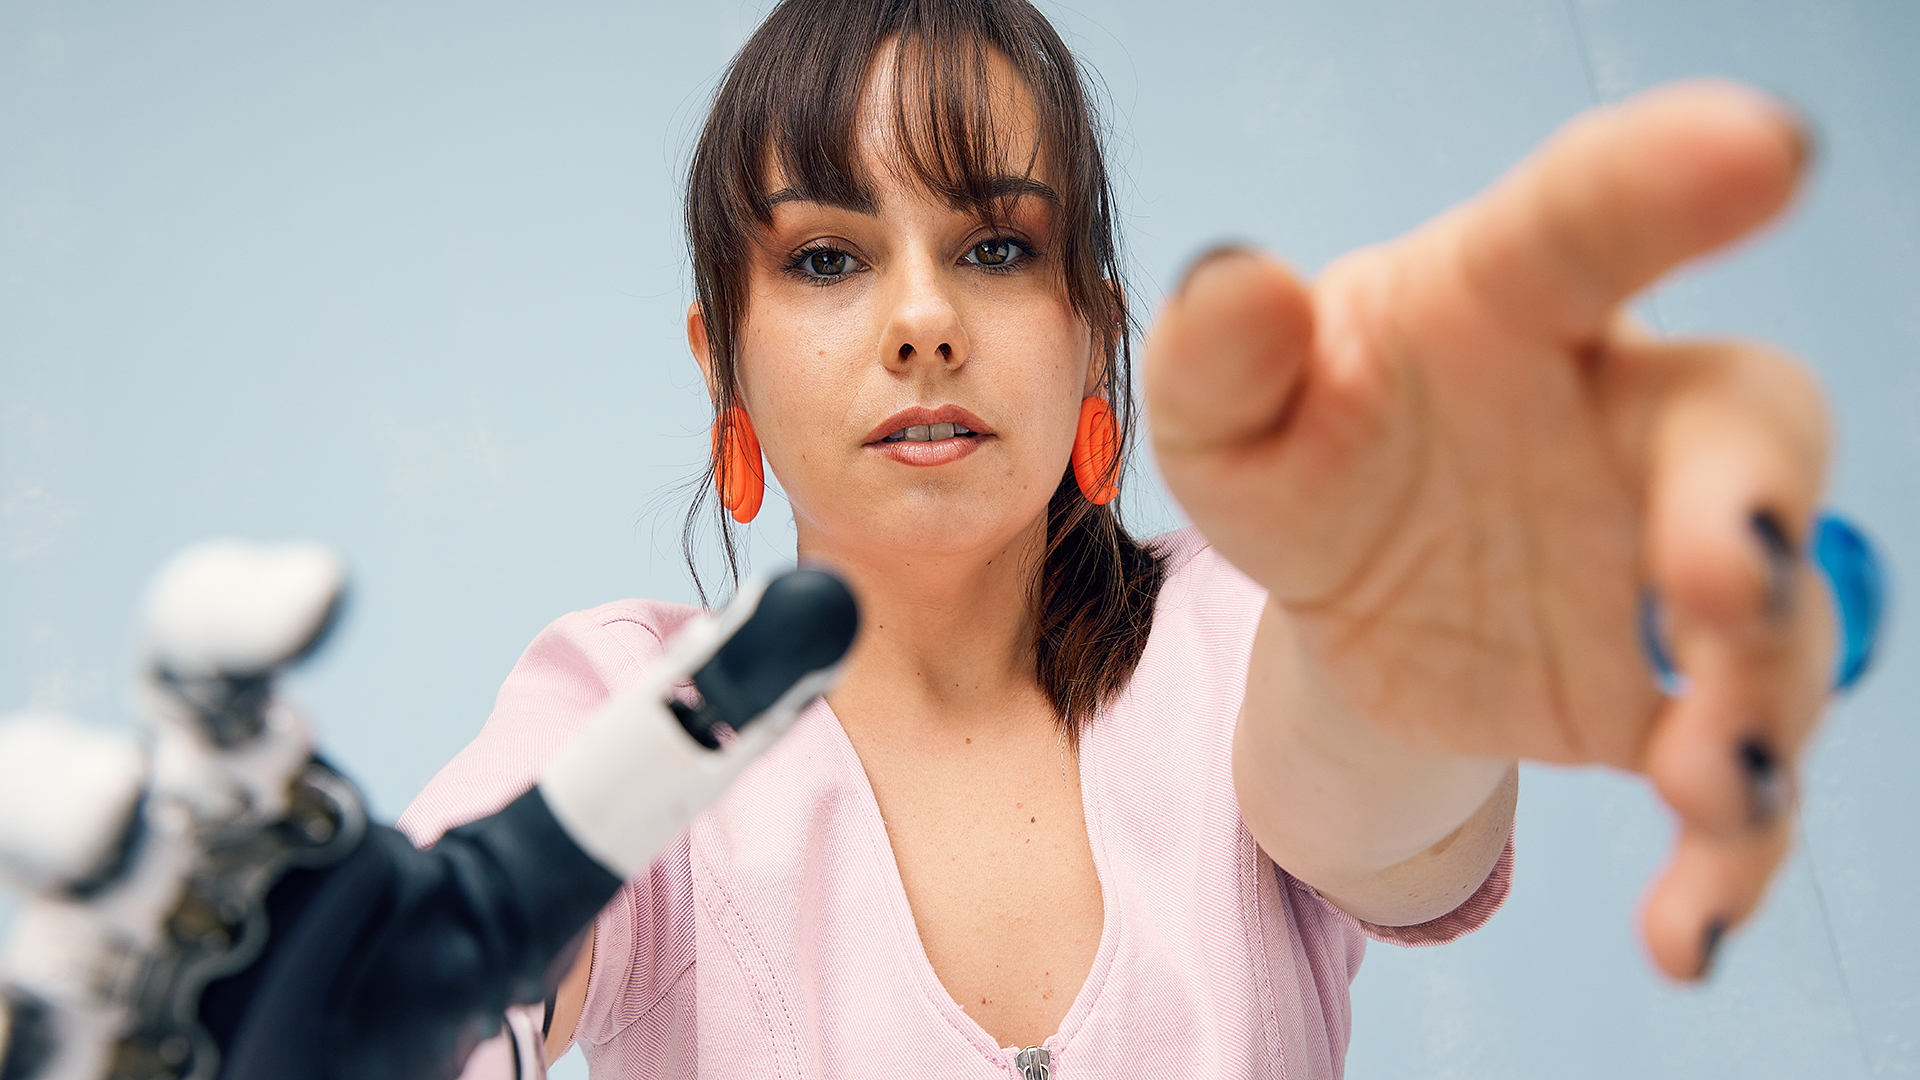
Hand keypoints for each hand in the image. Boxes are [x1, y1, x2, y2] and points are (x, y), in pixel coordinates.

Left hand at [1144, 81, 1832, 980]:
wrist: (1344, 592)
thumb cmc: (1301, 456)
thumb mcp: (1231, 419)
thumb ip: (1223, 354)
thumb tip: (1240, 281)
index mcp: (1510, 308)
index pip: (1585, 226)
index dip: (1670, 181)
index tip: (1760, 147)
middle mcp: (1627, 419)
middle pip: (1745, 424)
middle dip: (1753, 499)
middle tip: (1723, 571)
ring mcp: (1668, 564)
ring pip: (1776, 619)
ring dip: (1761, 699)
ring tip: (1708, 777)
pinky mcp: (1666, 697)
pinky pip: (1734, 774)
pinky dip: (1728, 855)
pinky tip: (1685, 935)